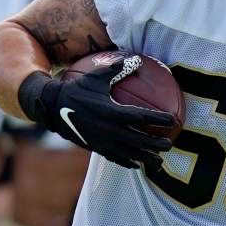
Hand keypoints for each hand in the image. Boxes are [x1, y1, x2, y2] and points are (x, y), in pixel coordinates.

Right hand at [19, 58, 174, 169]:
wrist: (52, 107)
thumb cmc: (77, 89)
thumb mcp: (96, 76)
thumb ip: (116, 68)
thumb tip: (137, 60)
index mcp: (110, 111)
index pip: (140, 116)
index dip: (157, 119)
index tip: (173, 120)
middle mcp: (107, 129)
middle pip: (137, 140)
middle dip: (155, 144)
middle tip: (169, 145)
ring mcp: (101, 141)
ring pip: (128, 153)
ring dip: (145, 157)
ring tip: (159, 161)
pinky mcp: (94, 147)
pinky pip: (114, 158)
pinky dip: (127, 162)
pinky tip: (137, 165)